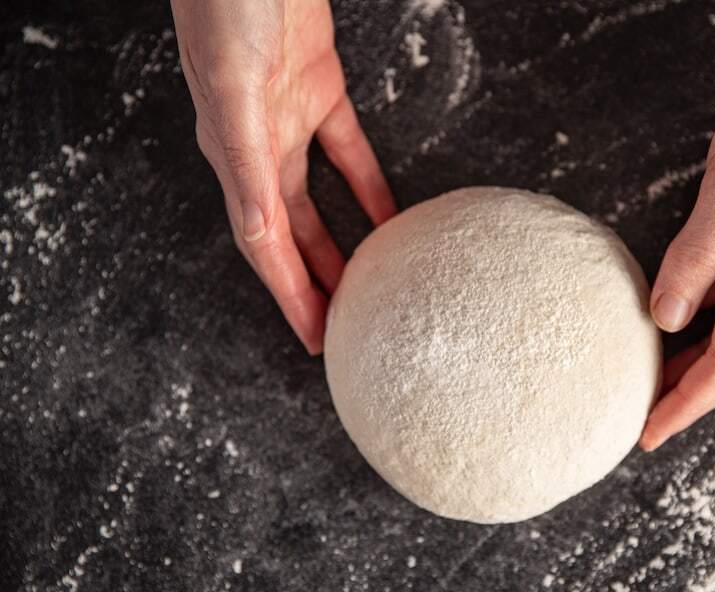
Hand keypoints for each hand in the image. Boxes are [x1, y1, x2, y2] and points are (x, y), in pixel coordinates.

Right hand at [171, 0, 395, 353]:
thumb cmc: (226, 10)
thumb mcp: (234, 92)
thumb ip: (245, 162)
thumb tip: (262, 234)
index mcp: (234, 157)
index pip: (266, 246)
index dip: (290, 295)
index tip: (316, 337)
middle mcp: (258, 146)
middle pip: (291, 236)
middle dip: (314, 285)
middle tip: (343, 328)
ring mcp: (288, 117)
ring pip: (317, 201)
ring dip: (339, 244)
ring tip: (365, 284)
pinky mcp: (318, 86)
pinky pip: (348, 151)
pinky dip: (369, 185)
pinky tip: (389, 212)